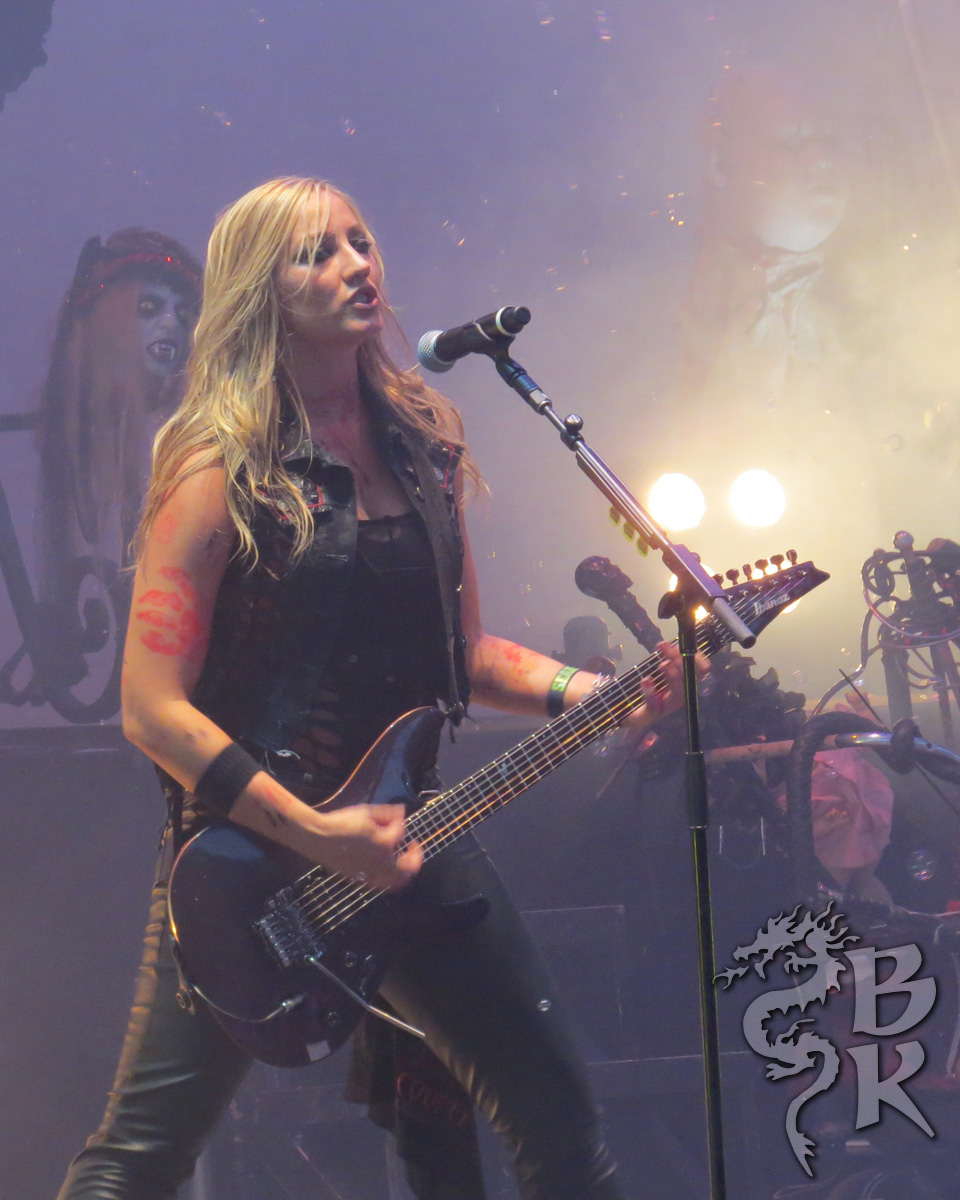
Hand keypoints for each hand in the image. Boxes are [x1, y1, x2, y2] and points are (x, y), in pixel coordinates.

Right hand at [307, 803, 422, 890]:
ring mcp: (371, 874)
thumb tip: (401, 813)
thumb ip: (387, 813)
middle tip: (414, 847)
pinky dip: (388, 878)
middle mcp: (382, 863)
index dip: (399, 821)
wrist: (318, 838)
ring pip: (396, 882)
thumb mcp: (366, 812)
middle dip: (416, 857)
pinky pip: (380, 884)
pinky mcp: (360, 879)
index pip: (400, 832)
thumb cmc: (342, 822)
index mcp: (385, 843)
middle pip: (409, 868)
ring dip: (405, 873)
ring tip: (404, 863)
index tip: (396, 816)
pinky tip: (385, 868)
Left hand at [628, 641, 706, 725]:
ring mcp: (666, 708)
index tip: (686, 645)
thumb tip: (665, 644)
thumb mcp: (657, 670)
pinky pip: (654, 707)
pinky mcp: (651, 715)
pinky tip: (645, 681)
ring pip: (678, 695)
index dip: (698, 659)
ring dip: (672, 677)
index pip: (700, 672)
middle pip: (689, 681)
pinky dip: (650, 693)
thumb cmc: (647, 688)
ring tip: (662, 665)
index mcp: (683, 683)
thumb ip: (664, 659)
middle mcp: (679, 696)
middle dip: (681, 663)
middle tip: (668, 649)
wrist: (628, 710)